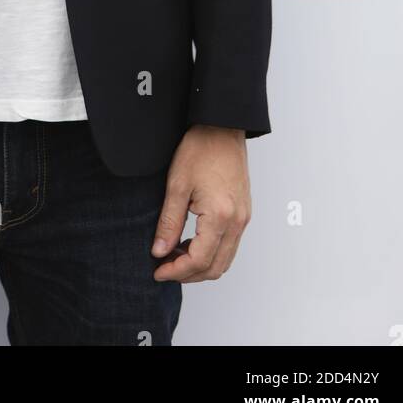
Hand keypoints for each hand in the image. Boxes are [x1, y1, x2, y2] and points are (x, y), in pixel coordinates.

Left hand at [150, 125, 250, 282]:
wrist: (222, 127)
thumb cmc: (200, 149)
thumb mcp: (177, 185)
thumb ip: (169, 222)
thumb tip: (159, 251)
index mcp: (220, 216)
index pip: (199, 260)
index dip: (176, 271)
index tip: (158, 271)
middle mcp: (237, 222)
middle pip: (215, 267)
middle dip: (188, 274)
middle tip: (164, 268)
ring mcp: (243, 219)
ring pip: (224, 260)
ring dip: (200, 265)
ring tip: (174, 256)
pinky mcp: (243, 213)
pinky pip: (230, 245)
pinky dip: (211, 253)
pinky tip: (190, 243)